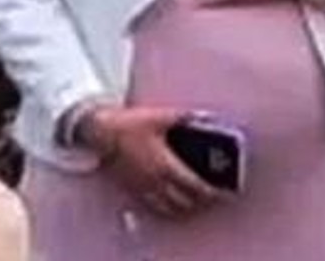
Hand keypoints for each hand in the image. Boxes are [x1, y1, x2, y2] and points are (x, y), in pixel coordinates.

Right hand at [77, 106, 222, 218]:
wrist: (101, 132)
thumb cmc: (130, 124)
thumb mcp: (160, 116)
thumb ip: (184, 117)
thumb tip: (205, 117)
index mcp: (165, 165)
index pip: (194, 186)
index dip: (211, 192)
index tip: (223, 192)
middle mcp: (155, 181)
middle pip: (184, 202)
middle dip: (200, 201)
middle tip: (211, 196)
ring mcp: (143, 187)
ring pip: (169, 208)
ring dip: (184, 207)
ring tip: (194, 200)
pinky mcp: (132, 188)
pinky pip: (153, 206)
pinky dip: (166, 206)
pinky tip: (170, 200)